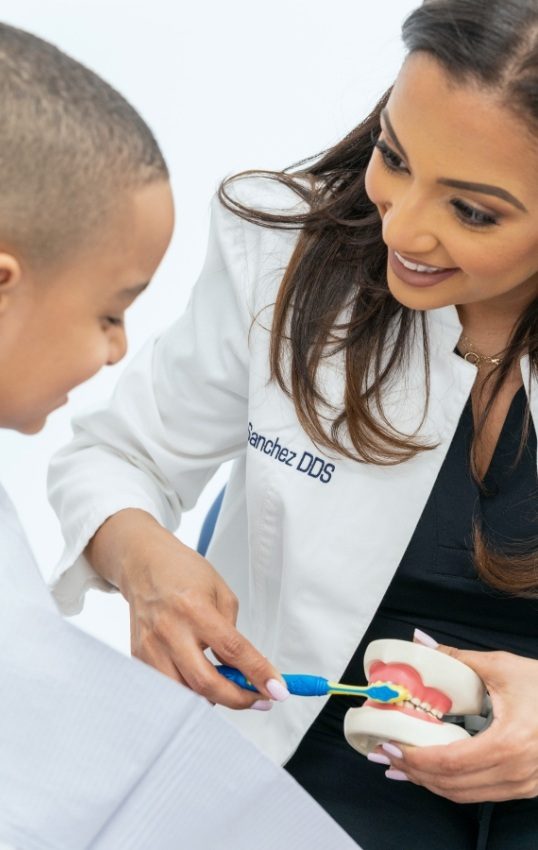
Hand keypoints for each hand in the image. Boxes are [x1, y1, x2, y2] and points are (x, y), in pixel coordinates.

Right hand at [86, 509, 288, 709]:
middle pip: (205, 683)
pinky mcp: (139, 656)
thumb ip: (232, 632)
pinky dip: (189, 690)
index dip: (258, 674)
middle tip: (258, 699)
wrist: (143, 563)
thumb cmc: (183, 572)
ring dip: (213, 698)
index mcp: (194, 609)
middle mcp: (170, 630)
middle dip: (238, 699)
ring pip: (185, 693)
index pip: (232, 650)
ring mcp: (151, 646)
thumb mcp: (220, 592)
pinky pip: (168, 687)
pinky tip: (201, 676)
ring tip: (229, 687)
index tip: (277, 690)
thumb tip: (245, 670)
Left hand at [379, 642, 537, 802]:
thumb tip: (421, 642)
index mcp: (508, 744)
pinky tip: (433, 772)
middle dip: (413, 772)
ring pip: (464, 795)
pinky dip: (451, 784)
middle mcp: (516, 773)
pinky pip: (480, 793)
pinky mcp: (525, 788)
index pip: (449, 762)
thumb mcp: (501, 667)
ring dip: (429, 783)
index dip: (414, 758)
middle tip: (386, 756)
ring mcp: (523, 785)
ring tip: (401, 766)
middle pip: (452, 785)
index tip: (388, 745)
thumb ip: (457, 658)